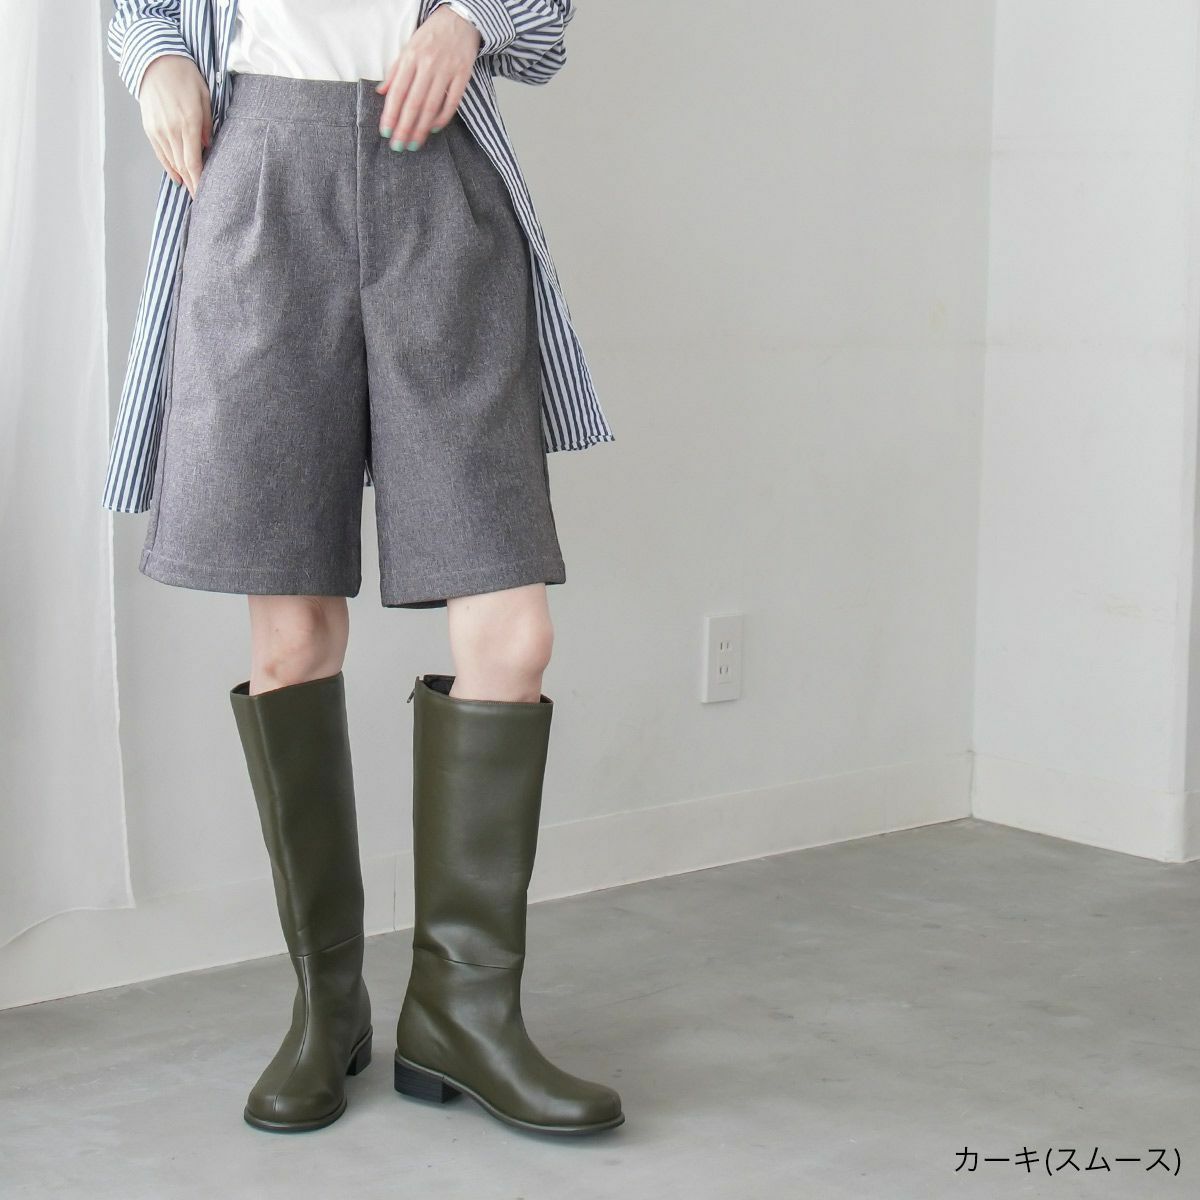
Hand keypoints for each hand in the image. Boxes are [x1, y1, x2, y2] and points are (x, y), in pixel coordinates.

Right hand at [139, 54, 211, 197]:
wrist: (155, 60)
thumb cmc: (185, 76)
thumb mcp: (204, 98)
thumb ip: (206, 125)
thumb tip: (208, 147)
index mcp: (187, 123)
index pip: (194, 162)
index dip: (199, 181)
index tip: (205, 196)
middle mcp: (171, 130)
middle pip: (183, 167)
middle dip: (193, 184)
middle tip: (202, 200)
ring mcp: (158, 129)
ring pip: (171, 162)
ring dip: (182, 178)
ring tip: (192, 191)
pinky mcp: (149, 127)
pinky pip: (160, 153)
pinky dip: (169, 167)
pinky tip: (177, 177)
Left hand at [375, 5, 481, 150]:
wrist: (459, 19)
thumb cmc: (431, 35)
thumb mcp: (408, 47)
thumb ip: (395, 71)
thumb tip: (381, 92)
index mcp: (411, 58)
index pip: (398, 92)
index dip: (391, 114)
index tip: (386, 132)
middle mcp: (428, 65)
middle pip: (414, 103)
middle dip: (405, 127)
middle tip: (398, 146)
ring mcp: (447, 71)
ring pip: (432, 105)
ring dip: (422, 128)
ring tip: (414, 144)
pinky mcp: (463, 75)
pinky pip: (452, 102)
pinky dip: (443, 117)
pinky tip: (434, 129)